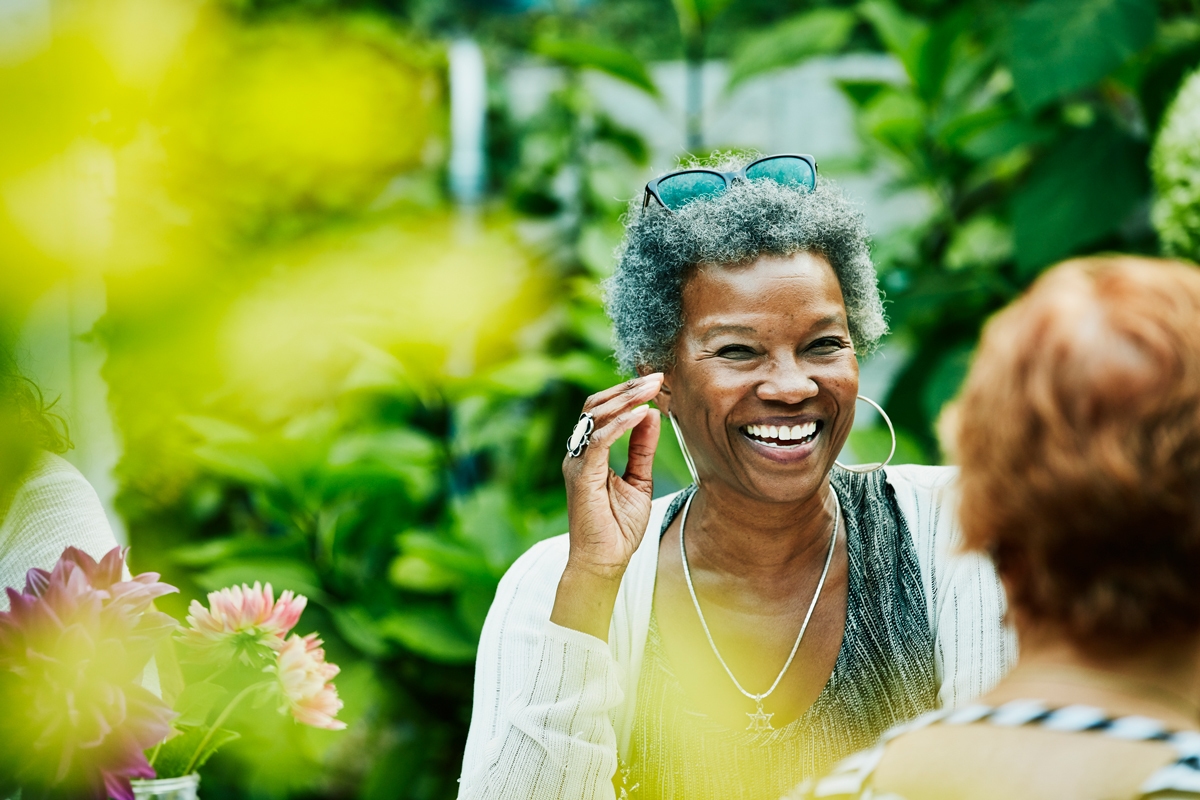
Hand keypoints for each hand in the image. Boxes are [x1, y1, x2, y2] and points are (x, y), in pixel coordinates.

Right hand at [552, 373, 662, 638]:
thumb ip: (641, 448)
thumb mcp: (638, 480)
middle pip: (597, 405)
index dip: (627, 394)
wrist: (604, 562)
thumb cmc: (617, 527)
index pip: (603, 411)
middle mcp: (579, 452)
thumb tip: (651, 414)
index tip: (656, 382)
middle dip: (627, 388)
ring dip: (626, 399)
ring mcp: (577, 462)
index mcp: (590, 452)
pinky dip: (621, 425)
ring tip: (652, 388)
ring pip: (596, 416)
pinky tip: (641, 414)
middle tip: (658, 377)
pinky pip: (600, 440)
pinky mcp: (582, 475)